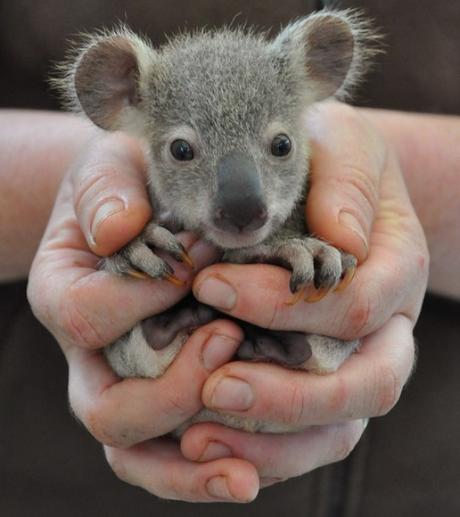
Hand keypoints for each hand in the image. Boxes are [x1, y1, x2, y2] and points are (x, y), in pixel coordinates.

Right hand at [27, 132, 259, 501]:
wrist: (142, 209)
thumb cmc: (128, 185)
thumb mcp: (111, 169)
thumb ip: (107, 192)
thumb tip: (119, 228)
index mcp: (65, 294)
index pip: (87, 315)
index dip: (140, 299)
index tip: (195, 271)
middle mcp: (88, 354)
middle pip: (109, 409)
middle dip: (171, 392)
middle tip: (229, 341)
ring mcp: (123, 382)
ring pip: (136, 451)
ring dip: (189, 469)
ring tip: (245, 476)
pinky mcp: (161, 396)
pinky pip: (172, 452)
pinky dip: (205, 468)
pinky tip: (251, 467)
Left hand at [183, 101, 426, 485]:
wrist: (334, 183)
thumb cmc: (333, 160)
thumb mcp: (344, 146)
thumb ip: (347, 183)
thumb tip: (342, 240)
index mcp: (396, 269)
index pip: (354, 306)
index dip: (283, 305)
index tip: (212, 283)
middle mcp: (387, 326)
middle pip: (365, 386)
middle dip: (289, 395)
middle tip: (214, 388)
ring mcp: (358, 360)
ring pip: (338, 429)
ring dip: (272, 440)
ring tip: (198, 437)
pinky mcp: (325, 381)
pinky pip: (307, 436)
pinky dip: (261, 446)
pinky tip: (203, 436)